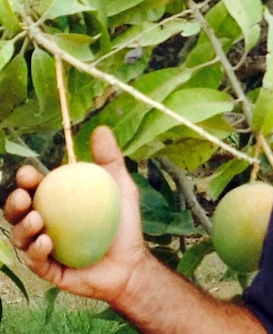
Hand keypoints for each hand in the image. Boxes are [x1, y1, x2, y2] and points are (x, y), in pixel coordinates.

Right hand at [4, 126, 149, 304]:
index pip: (34, 188)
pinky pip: (35, 261)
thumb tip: (101, 129)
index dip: (26, 180)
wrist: (131, 262)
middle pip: (18, 212)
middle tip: (23, 196)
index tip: (29, 173)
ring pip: (20, 237)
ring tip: (37, 220)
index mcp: (56, 203)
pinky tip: (46, 243)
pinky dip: (37, 251)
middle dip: (13, 202)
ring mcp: (43, 248)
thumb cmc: (123, 223)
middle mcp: (44, 224)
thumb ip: (110, 159)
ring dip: (23, 227)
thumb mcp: (120, 187)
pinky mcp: (47, 270)